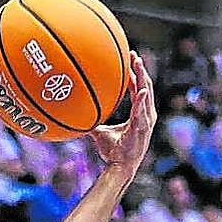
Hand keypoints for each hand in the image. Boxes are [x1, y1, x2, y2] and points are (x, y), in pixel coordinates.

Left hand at [91, 51, 155, 175]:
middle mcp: (145, 114)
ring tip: (138, 64)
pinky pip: (142, 111)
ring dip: (142, 78)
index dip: (134, 75)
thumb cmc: (113, 151)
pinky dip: (142, 100)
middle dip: (140, 70)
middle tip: (133, 55)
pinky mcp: (143, 128)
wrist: (119, 166)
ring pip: (146, 94)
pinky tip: (140, 89)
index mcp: (138, 113)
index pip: (137, 89)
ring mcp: (146, 121)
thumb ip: (91, 122)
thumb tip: (75, 116)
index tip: (130, 60)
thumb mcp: (99, 132)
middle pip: (145, 87)